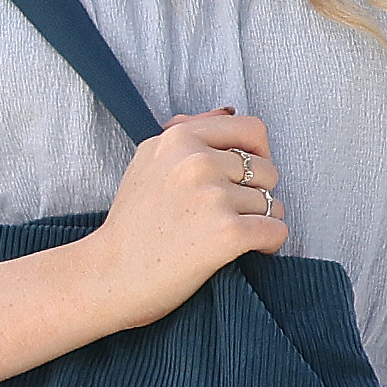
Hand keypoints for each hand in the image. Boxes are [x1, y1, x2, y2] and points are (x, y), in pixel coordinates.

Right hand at [88, 108, 288, 309]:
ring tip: (229, 234)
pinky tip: (247, 251)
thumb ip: (187, 132)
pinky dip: (268, 244)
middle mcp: (196, 162)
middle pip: (267, 169)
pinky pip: (276, 231)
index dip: (257, 154)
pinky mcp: (227, 233)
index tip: (243, 177)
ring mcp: (212, 197)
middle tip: (227, 214)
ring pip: (273, 203)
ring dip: (260, 222)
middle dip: (257, 194)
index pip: (252, 129)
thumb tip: (226, 112)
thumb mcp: (148, 161)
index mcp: (179, 139)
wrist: (111, 275)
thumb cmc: (132, 223)